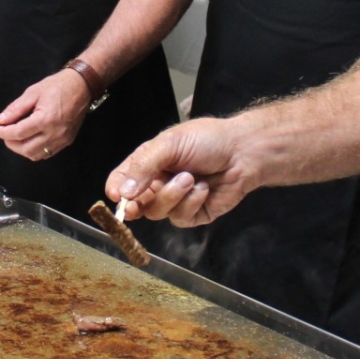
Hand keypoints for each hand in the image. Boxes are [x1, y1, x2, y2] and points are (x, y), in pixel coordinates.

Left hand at [0, 70, 89, 161]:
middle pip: (25, 148)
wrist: (81, 87)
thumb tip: (1, 120)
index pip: (18, 133)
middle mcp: (55, 133)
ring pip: (35, 155)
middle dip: (10, 142)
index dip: (4, 132)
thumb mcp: (33, 92)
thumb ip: (16, 108)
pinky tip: (30, 140)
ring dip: (22, 149)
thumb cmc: (57, 86)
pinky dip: (34, 150)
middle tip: (5, 132)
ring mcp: (62, 139)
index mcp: (46, 119)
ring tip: (16, 137)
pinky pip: (46, 153)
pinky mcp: (66, 142)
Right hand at [105, 118, 256, 225]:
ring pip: (158, 212)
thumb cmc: (208, 140)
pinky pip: (181, 218)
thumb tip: (122, 192)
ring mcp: (175, 200)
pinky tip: (204, 188)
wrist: (244, 153)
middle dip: (139, 203)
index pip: (121, 181)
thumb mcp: (170, 144)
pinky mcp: (193, 214)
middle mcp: (158, 183)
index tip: (117, 196)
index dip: (116, 190)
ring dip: (173, 195)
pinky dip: (192, 202)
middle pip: (136, 203)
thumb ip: (144, 166)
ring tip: (191, 178)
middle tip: (137, 203)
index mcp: (148, 163)